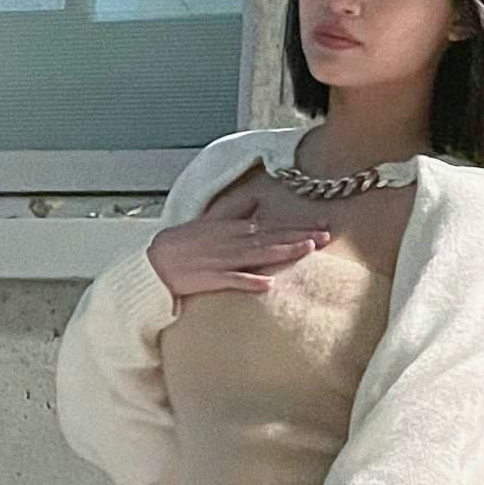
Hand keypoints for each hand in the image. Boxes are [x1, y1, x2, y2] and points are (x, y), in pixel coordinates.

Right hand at [147, 192, 330, 300]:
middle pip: (272, 239)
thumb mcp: (211, 221)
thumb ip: (236, 210)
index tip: (322, 226)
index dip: (298, 227)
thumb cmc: (183, 243)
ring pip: (259, 255)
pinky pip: (234, 280)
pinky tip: (267, 283)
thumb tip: (256, 201)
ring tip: (307, 250)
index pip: (272, 226)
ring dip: (283, 252)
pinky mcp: (212, 278)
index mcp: (234, 229)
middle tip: (326, 237)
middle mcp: (233, 242)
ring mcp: (223, 261)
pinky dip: (250, 281)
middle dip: (300, 237)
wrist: (156, 262)